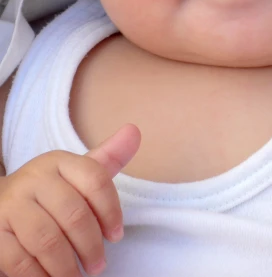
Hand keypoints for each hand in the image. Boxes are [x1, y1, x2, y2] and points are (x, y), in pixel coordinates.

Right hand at [0, 123, 140, 276]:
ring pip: (48, 239)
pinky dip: (40, 276)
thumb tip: (135, 132)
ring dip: (67, 266)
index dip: (111, 211)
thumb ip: (107, 159)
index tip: (116, 235)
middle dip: (91, 245)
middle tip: (98, 265)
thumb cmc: (48, 195)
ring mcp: (11, 204)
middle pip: (74, 213)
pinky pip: (21, 260)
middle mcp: (34, 177)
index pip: (95, 179)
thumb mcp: (75, 176)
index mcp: (59, 161)